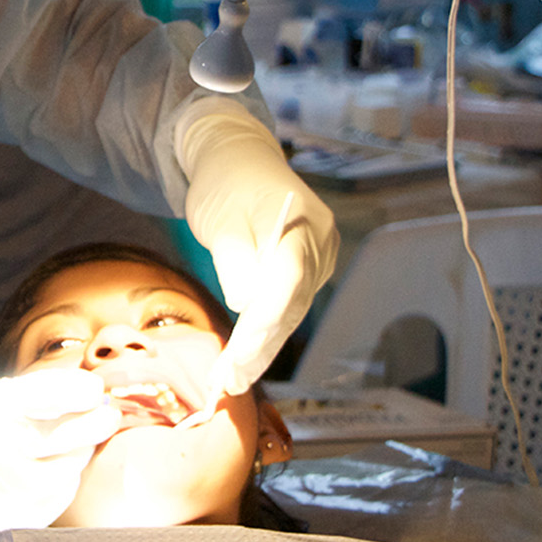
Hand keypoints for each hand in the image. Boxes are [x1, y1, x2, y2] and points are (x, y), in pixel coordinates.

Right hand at [0, 370, 124, 535]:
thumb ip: (12, 391)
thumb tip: (69, 389)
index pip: (57, 394)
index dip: (83, 390)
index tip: (92, 388)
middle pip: (73, 434)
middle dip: (95, 420)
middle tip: (104, 412)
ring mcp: (5, 494)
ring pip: (69, 470)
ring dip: (79, 452)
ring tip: (79, 441)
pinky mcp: (5, 526)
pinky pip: (52, 502)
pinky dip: (61, 484)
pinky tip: (57, 471)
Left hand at [179, 108, 338, 397]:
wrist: (238, 158)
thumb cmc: (225, 183)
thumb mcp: (220, 218)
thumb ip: (236, 261)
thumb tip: (248, 305)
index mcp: (302, 221)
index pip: (289, 278)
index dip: (266, 319)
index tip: (241, 351)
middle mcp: (321, 243)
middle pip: (292, 303)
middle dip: (259, 347)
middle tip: (229, 381)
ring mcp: (318, 258)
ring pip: (290, 313)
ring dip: (261, 350)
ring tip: (230, 383)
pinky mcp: (307, 271)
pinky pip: (286, 308)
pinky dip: (264, 335)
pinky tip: (242, 364)